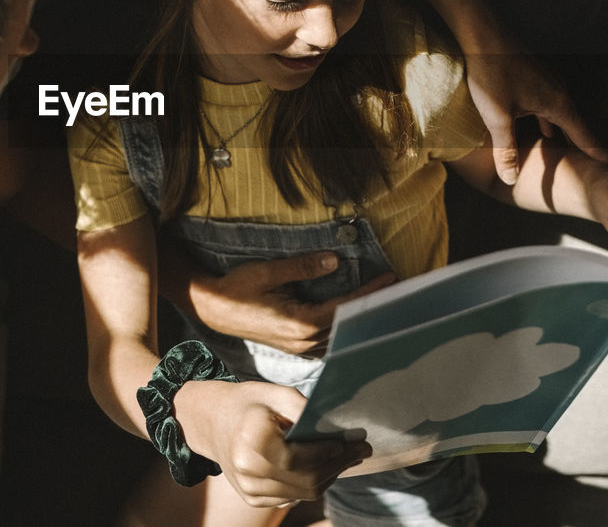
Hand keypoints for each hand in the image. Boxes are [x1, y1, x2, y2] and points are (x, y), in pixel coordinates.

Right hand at [176, 379, 371, 507]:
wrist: (211, 421)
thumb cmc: (247, 403)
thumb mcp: (275, 394)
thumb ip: (306, 410)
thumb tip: (341, 430)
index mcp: (251, 443)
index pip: (303, 457)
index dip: (334, 452)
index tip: (358, 441)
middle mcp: (248, 472)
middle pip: (307, 479)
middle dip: (339, 465)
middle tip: (361, 450)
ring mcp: (249, 489)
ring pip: (304, 492)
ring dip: (330, 476)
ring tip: (348, 457)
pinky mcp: (253, 498)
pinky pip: (293, 496)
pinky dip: (313, 483)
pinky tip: (326, 466)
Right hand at [186, 253, 395, 356]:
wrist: (212, 308)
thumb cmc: (237, 288)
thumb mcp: (268, 271)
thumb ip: (303, 267)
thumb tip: (335, 260)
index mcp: (299, 323)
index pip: (345, 307)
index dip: (368, 293)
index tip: (389, 279)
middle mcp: (302, 340)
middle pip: (347, 326)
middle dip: (370, 308)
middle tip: (395, 291)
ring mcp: (297, 347)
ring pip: (338, 338)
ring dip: (358, 322)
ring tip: (378, 305)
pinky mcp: (293, 346)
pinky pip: (326, 342)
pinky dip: (342, 330)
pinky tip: (352, 321)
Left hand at [464, 48, 607, 185]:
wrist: (482, 32)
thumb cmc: (491, 73)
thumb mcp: (497, 117)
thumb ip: (506, 150)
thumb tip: (511, 179)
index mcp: (558, 103)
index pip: (583, 136)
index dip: (596, 155)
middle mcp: (559, 91)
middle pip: (575, 127)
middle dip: (582, 149)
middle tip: (594, 170)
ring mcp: (548, 82)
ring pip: (561, 116)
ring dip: (565, 135)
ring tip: (569, 156)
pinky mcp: (534, 76)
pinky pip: (548, 106)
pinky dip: (549, 122)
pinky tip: (543, 129)